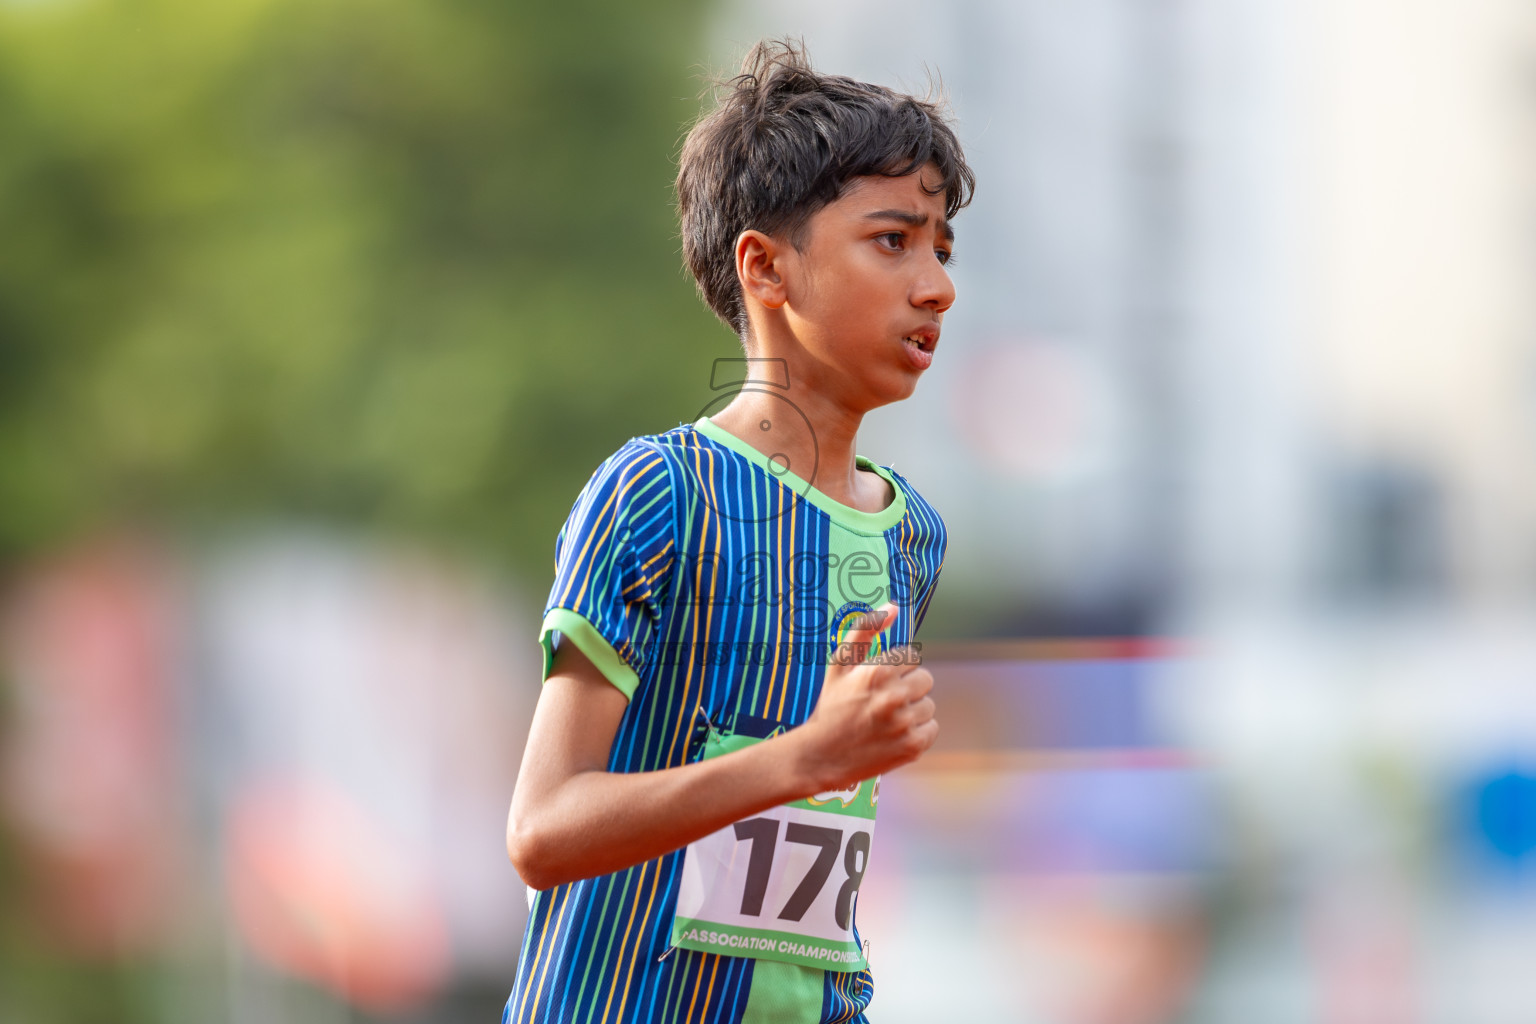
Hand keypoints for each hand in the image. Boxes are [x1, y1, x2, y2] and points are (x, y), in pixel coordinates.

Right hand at [793, 602, 937, 790]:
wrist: (821, 756)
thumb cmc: (831, 705)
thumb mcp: (840, 664)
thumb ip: (865, 629)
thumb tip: (894, 606)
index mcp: (878, 672)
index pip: (910, 657)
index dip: (893, 669)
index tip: (876, 683)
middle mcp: (894, 697)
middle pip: (925, 679)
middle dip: (906, 687)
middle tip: (881, 702)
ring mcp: (905, 724)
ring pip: (928, 705)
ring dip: (912, 710)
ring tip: (886, 720)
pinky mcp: (913, 746)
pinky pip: (931, 728)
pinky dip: (917, 731)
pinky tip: (893, 734)